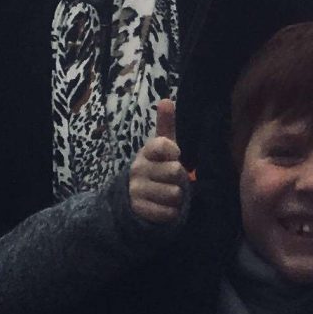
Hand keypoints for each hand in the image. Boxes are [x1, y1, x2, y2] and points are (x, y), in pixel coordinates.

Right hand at [127, 97, 192, 226]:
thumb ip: (165, 125)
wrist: (132, 198)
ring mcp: (136, 190)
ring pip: (174, 193)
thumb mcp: (162, 147)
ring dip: (177, 197)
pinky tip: (166, 208)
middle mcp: (138, 169)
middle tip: (174, 180)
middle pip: (175, 172)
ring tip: (170, 194)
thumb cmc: (156, 167)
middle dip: (180, 179)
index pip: (163, 145)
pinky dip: (172, 213)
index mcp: (146, 152)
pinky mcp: (138, 210)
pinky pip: (167, 212)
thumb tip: (166, 100)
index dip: (174, 151)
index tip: (176, 155)